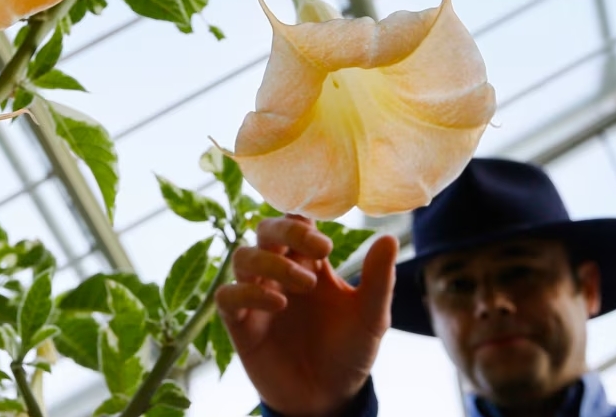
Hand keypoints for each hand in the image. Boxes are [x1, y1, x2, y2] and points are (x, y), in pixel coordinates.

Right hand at [215, 214, 397, 416]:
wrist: (330, 399)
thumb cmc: (349, 352)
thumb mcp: (371, 317)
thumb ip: (378, 280)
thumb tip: (388, 239)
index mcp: (310, 262)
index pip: (297, 221)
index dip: (305, 217)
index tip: (329, 233)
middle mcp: (279, 272)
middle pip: (265, 229)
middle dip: (287, 230)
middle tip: (319, 249)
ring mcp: (257, 295)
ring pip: (242, 256)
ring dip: (272, 262)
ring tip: (305, 285)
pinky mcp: (240, 323)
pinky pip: (227, 295)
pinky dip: (248, 292)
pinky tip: (278, 303)